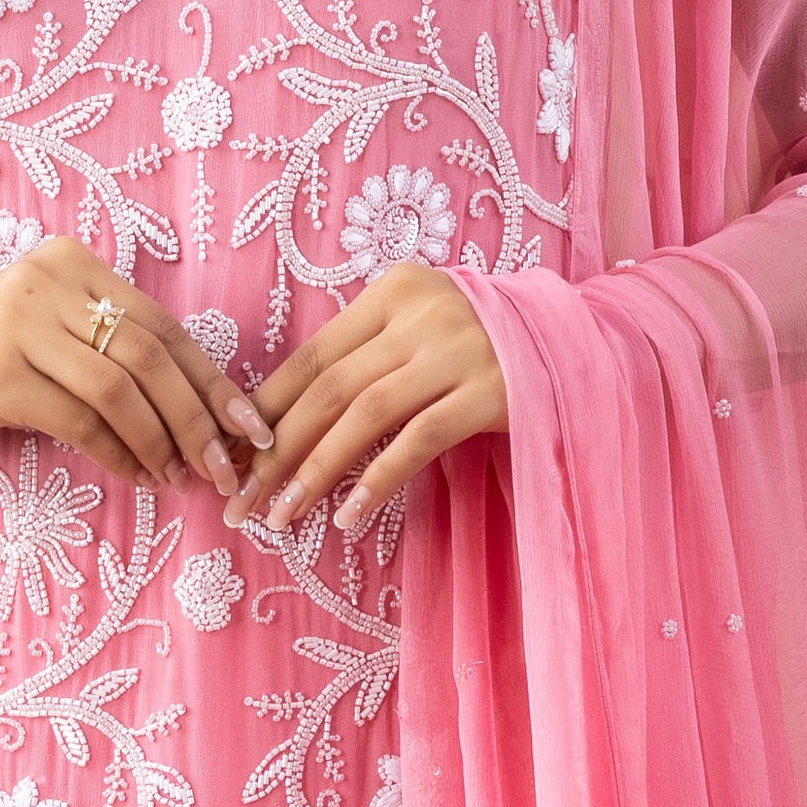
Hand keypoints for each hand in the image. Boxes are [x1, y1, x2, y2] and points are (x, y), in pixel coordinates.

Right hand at [0, 235, 266, 496]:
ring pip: (120, 389)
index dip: (213, 378)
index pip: (162, 324)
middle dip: (198, 417)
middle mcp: (46, 281)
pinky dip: (118, 454)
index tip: (251, 425)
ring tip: (182, 477)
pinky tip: (136, 476)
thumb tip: (207, 412)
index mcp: (70, 263)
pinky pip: (79, 421)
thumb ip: (114, 353)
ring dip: (162, 442)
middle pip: (150, 354)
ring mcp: (17, 324)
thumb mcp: (51, 338)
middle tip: (224, 466)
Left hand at [228, 265, 506, 531]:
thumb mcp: (421, 329)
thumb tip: (281, 417)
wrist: (574, 347)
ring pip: (365, 414)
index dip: (265, 407)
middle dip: (276, 448)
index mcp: (394, 291)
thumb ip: (367, 355)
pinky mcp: (489, 393)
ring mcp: (458, 351)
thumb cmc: (482, 346)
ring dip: (316, 469)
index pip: (313, 355)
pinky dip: (378, 480)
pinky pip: (418, 440)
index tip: (232, 453)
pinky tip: (348, 515)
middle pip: (330, 387)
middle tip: (242, 499)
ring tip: (284, 513)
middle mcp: (422, 313)